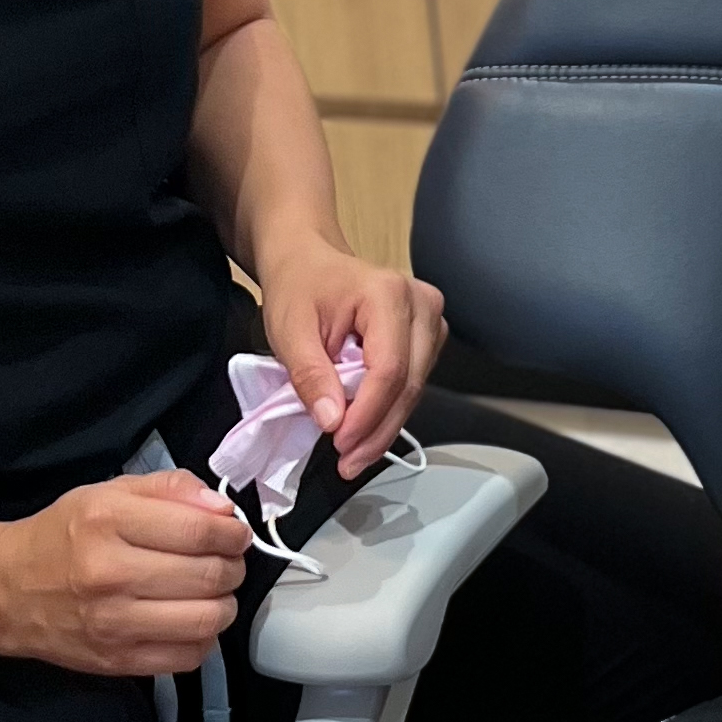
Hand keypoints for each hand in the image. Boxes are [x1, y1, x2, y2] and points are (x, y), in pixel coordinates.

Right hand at [0, 469, 249, 674]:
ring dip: (224, 604)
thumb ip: (170, 489)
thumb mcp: (109, 492)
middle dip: (233, 567)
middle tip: (227, 562)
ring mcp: (113, 623)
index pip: (199, 530)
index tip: (235, 534)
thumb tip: (224, 510)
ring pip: (206, 620)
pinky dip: (203, 638)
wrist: (8, 590)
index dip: (232, 533)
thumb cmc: (64, 536)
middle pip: (209, 576)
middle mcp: (110, 573)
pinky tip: (190, 621)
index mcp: (108, 521)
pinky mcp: (116, 661)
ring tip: (213, 592)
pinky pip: (188, 657)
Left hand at [258, 237, 447, 478]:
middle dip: (377, 430)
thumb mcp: (289, 330)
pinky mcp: (429, 335)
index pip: (389, 368)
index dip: (366, 414)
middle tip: (346, 462)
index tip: (339, 443)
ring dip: (384, 426)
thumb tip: (332, 421)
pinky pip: (413, 383)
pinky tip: (364, 430)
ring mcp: (431, 318)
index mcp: (388, 293)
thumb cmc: (299, 286)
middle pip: (410, 383)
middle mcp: (422, 303)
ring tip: (352, 453)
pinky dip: (388, 410)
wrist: (308, 259)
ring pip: (416, 388)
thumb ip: (311, 375)